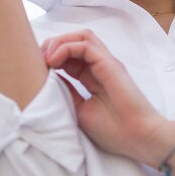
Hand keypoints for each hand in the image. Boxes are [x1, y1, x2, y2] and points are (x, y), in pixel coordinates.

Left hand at [42, 29, 172, 163]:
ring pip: (82, 36)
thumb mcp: (79, 110)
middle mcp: (100, 65)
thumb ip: (67, 92)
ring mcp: (106, 62)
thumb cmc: (113, 130)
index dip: (52, 56)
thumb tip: (48, 79)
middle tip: (37, 59)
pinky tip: (54, 60)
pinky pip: (86, 44)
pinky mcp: (110, 64)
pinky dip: (67, 47)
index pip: (70, 54)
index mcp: (93, 76)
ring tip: (46, 57)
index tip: (36, 68)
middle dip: (53, 44)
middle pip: (75, 40)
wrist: (138, 138)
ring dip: (60, 41)